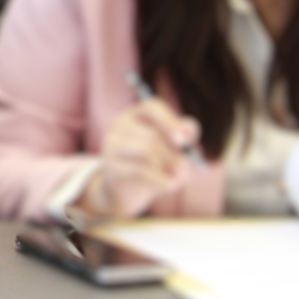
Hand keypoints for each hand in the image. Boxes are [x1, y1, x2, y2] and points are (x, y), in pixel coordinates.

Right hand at [76, 100, 200, 217]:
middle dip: (173, 155)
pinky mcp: (109, 166)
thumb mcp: (171, 149)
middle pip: (152, 135)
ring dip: (167, 167)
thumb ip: (183, 136)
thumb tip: (189, 129)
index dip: (170, 121)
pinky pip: (138, 170)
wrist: (126, 191)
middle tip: (185, 169)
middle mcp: (119, 126)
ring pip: (145, 151)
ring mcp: (111, 146)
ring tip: (176, 179)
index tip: (184, 140)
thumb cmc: (153, 164)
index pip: (151, 107)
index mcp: (136, 115)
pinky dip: (159, 179)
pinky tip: (168, 186)